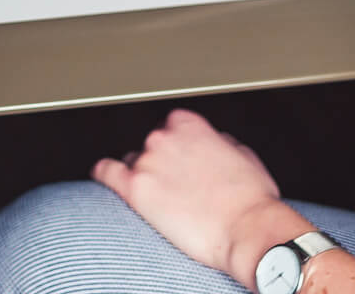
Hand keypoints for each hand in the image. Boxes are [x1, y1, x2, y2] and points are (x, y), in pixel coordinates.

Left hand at [92, 110, 306, 279]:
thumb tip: (210, 143)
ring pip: (132, 162)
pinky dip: (103, 174)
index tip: (182, 161)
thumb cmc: (251, 199)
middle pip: (150, 146)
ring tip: (160, 199)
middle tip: (178, 187)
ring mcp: (147, 161)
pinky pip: (106, 172)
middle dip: (161, 164)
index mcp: (189, 124)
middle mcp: (164, 137)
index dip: (177, 148)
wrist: (248, 230)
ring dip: (143, 176)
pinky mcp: (135, 189)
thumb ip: (217, 142)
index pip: (170, 127)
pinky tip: (104, 178)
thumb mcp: (243, 155)